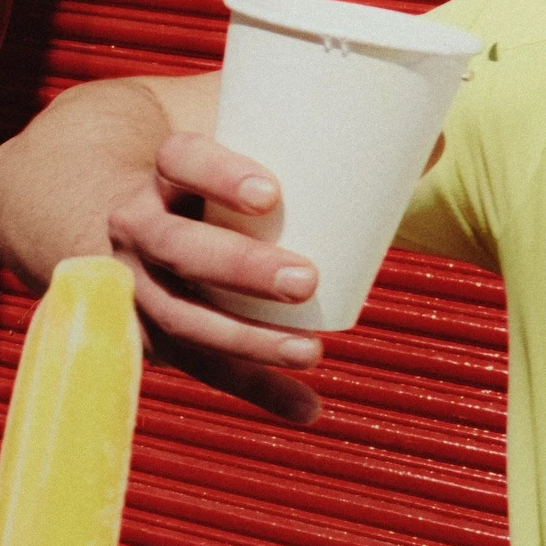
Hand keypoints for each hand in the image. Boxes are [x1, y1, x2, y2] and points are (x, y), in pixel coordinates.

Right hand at [117, 128, 335, 424]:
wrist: (113, 206)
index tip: (270, 196)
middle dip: (240, 267)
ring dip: (246, 340)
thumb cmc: (207, 171)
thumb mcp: (242, 141)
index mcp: (164, 170)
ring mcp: (137, 284)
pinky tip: (305, 409)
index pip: (179, 160)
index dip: (217, 175)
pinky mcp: (152, 332)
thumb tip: (432, 143)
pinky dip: (255, 389)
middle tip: (304, 280)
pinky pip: (201, 366)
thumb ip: (321, 137)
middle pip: (178, 247)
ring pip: (182, 317)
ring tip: (309, 352)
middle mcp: (138, 226)